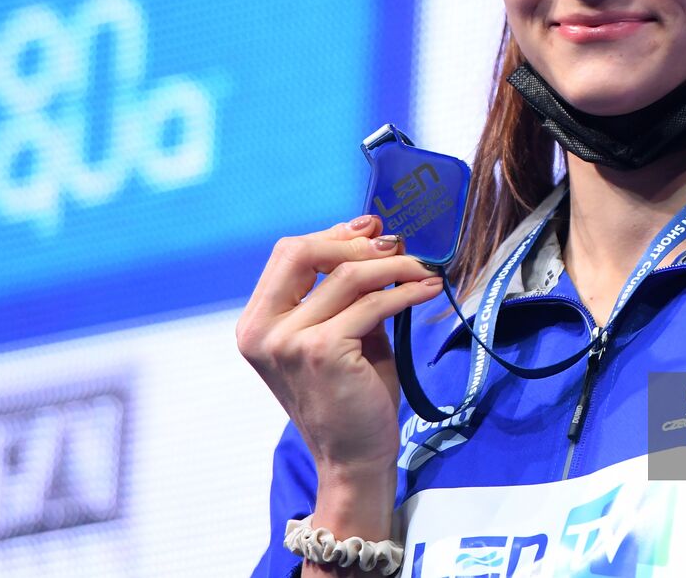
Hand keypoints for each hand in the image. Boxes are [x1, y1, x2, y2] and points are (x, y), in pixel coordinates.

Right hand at [236, 215, 442, 474]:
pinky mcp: (322, 351)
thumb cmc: (350, 394)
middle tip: (397, 246)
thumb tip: (375, 233)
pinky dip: (405, 292)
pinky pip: (372, 304)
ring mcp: (288, 341)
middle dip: (353, 242)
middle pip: (302, 251)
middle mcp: (262, 330)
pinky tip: (428, 289)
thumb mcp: (341, 331)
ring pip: (347, 275)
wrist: (353, 457)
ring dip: (393, 265)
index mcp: (257, 322)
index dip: (333, 234)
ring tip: (424, 268)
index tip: (372, 228)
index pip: (288, 254)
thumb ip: (348, 289)